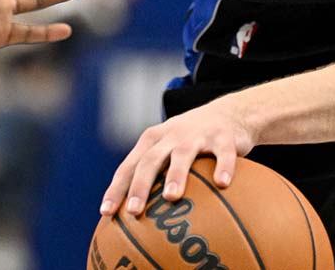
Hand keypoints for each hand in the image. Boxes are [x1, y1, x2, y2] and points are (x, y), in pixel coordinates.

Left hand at [99, 98, 254, 216]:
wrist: (228, 113)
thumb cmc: (190, 141)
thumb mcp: (168, 150)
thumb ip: (155, 177)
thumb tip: (136, 221)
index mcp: (152, 141)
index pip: (129, 166)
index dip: (116, 188)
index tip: (105, 212)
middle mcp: (171, 135)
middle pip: (150, 160)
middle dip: (139, 185)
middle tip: (133, 212)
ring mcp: (196, 135)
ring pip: (182, 154)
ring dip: (175, 175)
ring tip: (171, 197)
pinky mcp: (223, 137)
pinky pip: (223, 153)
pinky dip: (222, 166)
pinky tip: (222, 184)